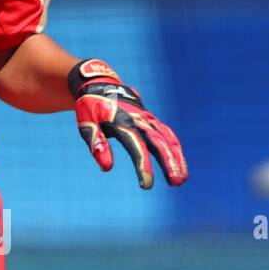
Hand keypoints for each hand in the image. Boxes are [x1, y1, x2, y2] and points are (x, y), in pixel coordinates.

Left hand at [68, 59, 187, 189]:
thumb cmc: (91, 107)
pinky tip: (179, 164)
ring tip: (181, 179)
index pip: (136, 146)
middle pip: (158, 143)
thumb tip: (106, 168)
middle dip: (169, 163)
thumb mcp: (86, 123)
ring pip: (167, 139)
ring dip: (176, 158)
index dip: (143, 166)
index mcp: (122, 121)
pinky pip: (167, 134)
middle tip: (176, 182)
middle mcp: (139, 120)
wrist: (101, 85)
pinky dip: (175, 148)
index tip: (147, 185)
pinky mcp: (152, 120)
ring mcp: (148, 119)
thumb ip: (97, 144)